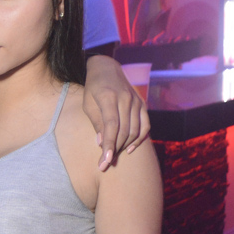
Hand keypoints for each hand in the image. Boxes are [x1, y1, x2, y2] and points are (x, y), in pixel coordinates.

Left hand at [83, 55, 150, 170]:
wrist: (107, 69)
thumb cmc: (93, 89)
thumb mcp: (88, 104)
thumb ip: (96, 122)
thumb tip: (100, 143)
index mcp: (108, 97)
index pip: (111, 126)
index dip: (109, 145)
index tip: (105, 162)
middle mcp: (125, 99)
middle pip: (124, 131)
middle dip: (115, 151)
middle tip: (105, 164)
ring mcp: (136, 101)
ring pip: (135, 131)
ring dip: (125, 147)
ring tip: (114, 157)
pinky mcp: (142, 104)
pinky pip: (145, 125)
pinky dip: (140, 139)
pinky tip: (130, 149)